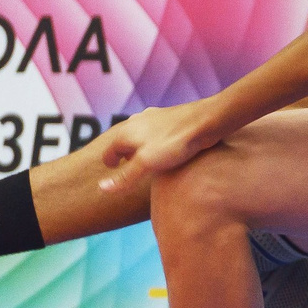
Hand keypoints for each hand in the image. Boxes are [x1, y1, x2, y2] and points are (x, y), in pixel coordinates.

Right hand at [95, 102, 217, 191]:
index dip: (110, 163)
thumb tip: (101, 188)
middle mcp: (136, 122)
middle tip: (126, 165)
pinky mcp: (170, 119)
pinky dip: (153, 140)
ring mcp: (153, 118)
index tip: (112, 170)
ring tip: (144, 159)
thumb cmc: (174, 143)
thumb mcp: (146, 164)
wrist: (205, 121)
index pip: (109, 151)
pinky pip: (155, 132)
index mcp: (126, 132)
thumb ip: (124, 177)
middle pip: (123, 141)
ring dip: (138, 146)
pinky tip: (164, 146)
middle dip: (123, 154)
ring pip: (139, 135)